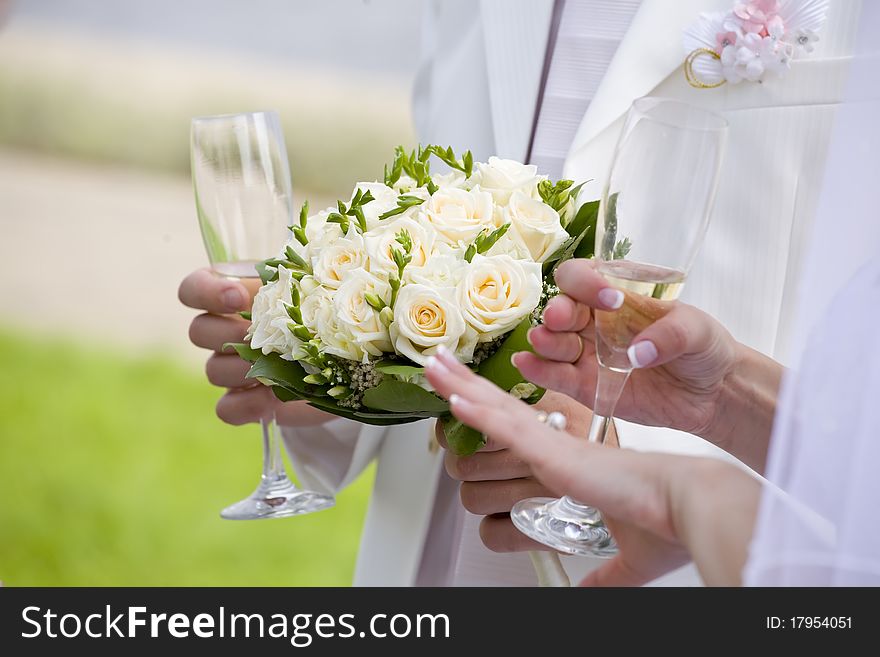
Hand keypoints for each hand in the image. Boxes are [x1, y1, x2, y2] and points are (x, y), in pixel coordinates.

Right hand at [178, 268, 331, 426]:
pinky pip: (226, 408)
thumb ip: (293, 279)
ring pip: (213, 369)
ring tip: (279, 366)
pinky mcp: (248, 401)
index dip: (206, 292)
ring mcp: (234, 368)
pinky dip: (246, 404)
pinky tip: (271, 399)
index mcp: (236, 293)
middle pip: (199, 331)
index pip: (194, 289)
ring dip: (243, 369)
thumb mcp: (313, 285)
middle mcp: (227, 330)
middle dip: (230, 334)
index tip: (238, 297)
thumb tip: (288, 283)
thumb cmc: (327, 309)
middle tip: (264, 336)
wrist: (349, 355)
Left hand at [425, 347, 758, 585]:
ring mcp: (552, 445)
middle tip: (437, 364)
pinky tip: (452, 398)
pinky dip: (476, 413)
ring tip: (431, 367)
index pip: (515, 429)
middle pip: (497, 406)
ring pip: (493, 409)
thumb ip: (601, 574)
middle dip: (463, 385)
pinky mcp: (554, 453)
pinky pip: (506, 427)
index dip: (485, 411)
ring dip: (456, 389)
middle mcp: (555, 445)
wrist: (692, 508)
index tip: (461, 399)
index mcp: (567, 460)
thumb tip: (588, 595)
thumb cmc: (667, 522)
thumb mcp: (624, 557)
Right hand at [515, 259, 780, 470]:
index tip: (609, 298)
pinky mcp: (586, 387)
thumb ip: (670, 335)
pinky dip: (538, 371)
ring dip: (545, 341)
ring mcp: (588, 354)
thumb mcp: (697, 330)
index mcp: (616, 295)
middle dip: (558, 312)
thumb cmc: (704, 348)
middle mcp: (594, 322)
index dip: (587, 283)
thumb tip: (637, 354)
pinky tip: (526, 364)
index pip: (584, 277)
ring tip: (544, 342)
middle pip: (561, 309)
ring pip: (553, 343)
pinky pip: (557, 377)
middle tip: (562, 319)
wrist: (713, 393)